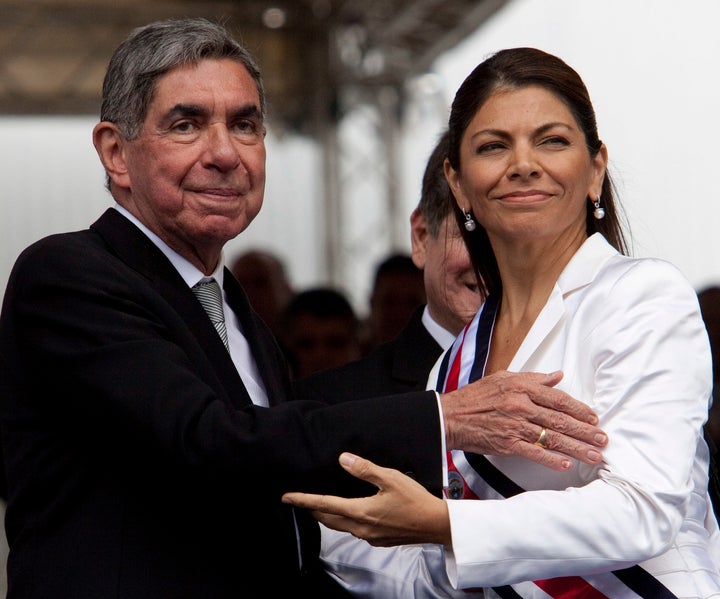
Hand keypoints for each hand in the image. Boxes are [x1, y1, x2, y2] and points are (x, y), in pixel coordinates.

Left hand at [282, 453, 449, 545]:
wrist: (436, 525)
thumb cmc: (416, 501)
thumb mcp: (391, 478)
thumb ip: (365, 469)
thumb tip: (344, 460)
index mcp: (361, 512)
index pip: (324, 504)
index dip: (303, 500)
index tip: (287, 497)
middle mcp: (361, 528)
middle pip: (328, 519)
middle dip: (311, 509)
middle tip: (298, 501)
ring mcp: (370, 536)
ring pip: (339, 526)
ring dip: (326, 516)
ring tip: (317, 506)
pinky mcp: (379, 539)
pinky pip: (354, 531)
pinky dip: (343, 521)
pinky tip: (347, 514)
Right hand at [441, 370, 606, 470]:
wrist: (450, 416)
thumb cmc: (475, 397)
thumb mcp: (503, 378)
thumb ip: (533, 378)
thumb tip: (557, 376)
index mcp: (521, 387)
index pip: (558, 398)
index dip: (579, 409)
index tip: (593, 418)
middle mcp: (520, 405)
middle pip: (560, 420)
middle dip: (585, 431)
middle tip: (602, 439)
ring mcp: (514, 426)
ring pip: (552, 438)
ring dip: (576, 448)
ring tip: (594, 455)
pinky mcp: (507, 443)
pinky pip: (534, 452)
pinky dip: (551, 459)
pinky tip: (566, 464)